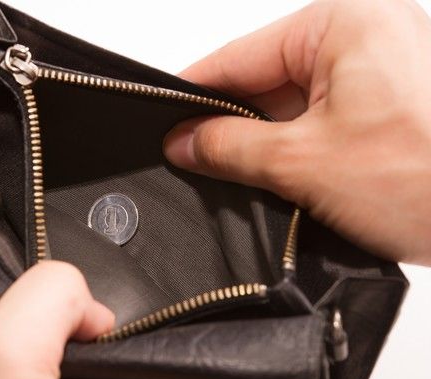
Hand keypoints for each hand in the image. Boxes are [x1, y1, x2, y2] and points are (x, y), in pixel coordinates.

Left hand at [0, 258, 115, 378]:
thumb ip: (40, 302)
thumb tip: (82, 299)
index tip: (28, 232)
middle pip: (3, 315)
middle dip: (48, 298)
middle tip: (80, 290)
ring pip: (50, 353)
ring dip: (83, 339)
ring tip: (110, 326)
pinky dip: (106, 376)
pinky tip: (125, 364)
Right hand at [164, 0, 430, 264]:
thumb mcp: (304, 162)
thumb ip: (231, 148)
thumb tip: (185, 141)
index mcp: (345, 24)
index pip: (241, 54)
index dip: (195, 91)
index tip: (162, 117)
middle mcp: (365, 38)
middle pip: (266, 79)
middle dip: (230, 124)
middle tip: (193, 160)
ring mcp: (381, 73)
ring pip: (292, 105)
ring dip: (265, 143)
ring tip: (239, 177)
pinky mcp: (390, 107)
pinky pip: (321, 121)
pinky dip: (296, 150)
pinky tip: (278, 179)